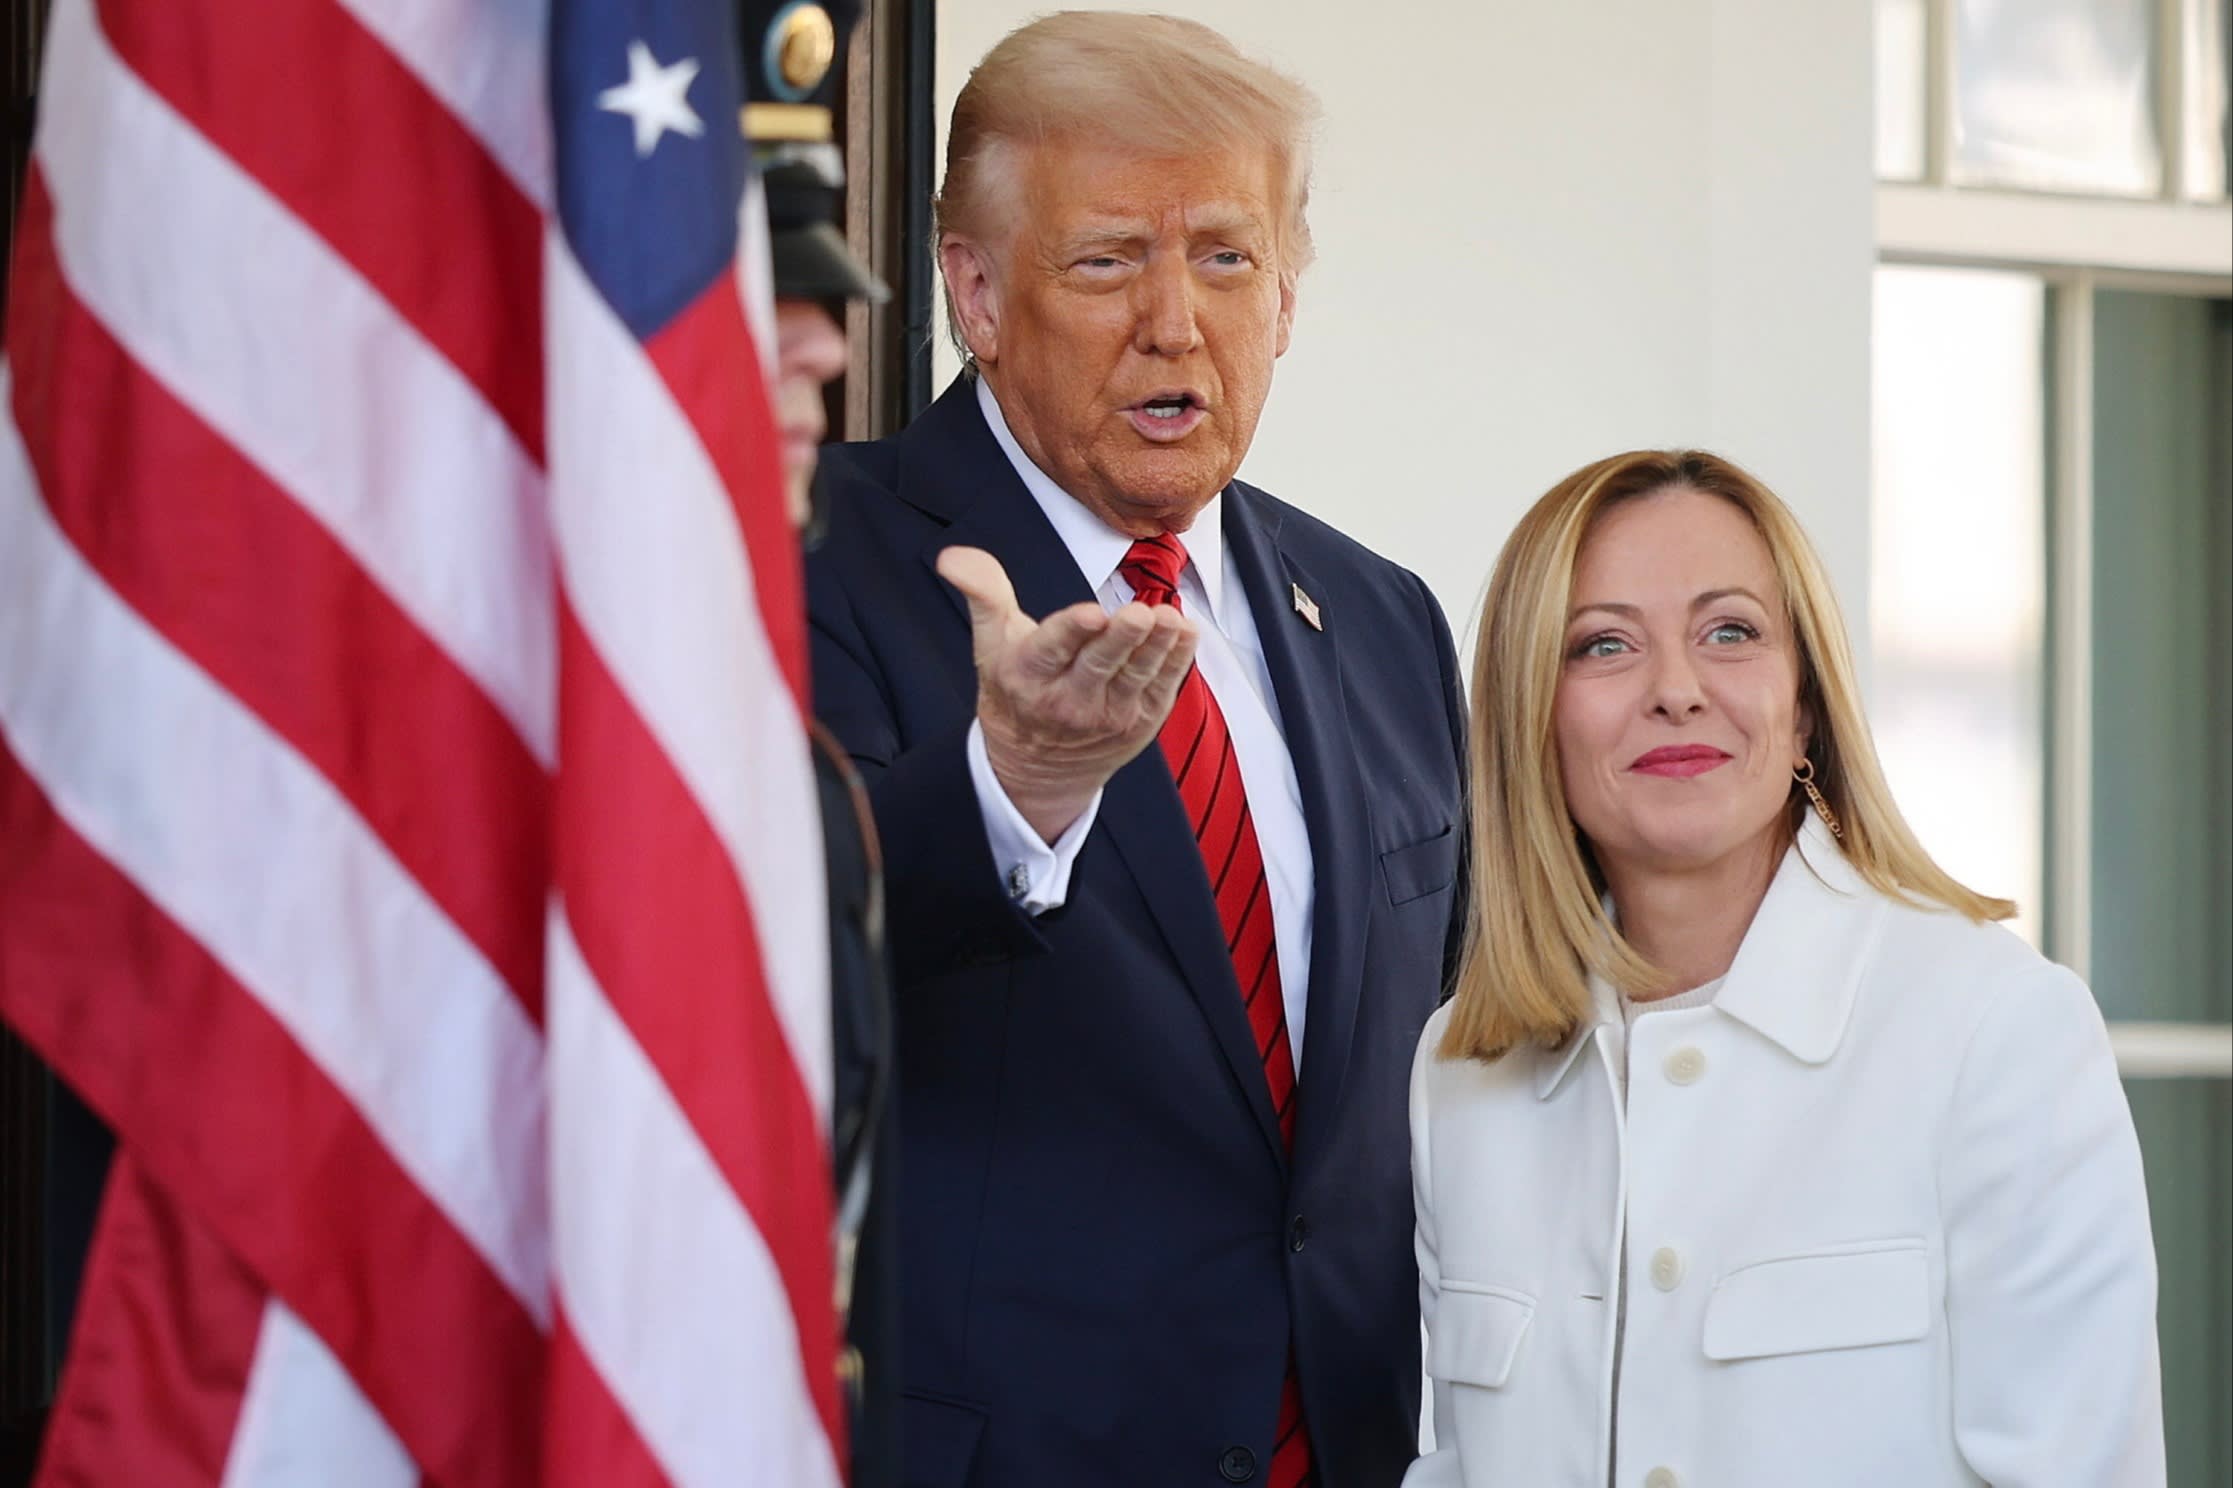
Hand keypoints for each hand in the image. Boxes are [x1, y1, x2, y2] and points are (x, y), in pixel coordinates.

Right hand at [937, 545, 1197, 842]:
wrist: (1038, 769)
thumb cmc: (1015, 692)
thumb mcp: (991, 644)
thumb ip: (982, 593)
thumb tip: (953, 556)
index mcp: (1028, 675)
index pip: (1051, 649)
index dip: (1072, 631)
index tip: (1090, 613)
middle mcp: (1068, 700)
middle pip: (1100, 664)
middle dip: (1121, 638)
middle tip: (1140, 614)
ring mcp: (1108, 714)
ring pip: (1136, 675)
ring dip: (1156, 647)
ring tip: (1169, 619)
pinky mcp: (1140, 722)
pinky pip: (1162, 688)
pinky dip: (1175, 661)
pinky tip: (1184, 632)